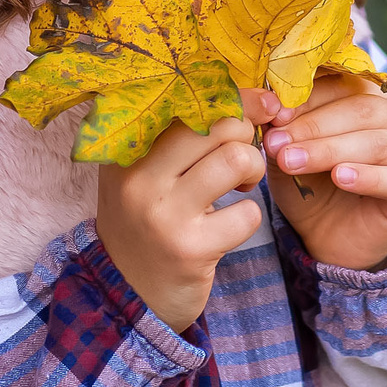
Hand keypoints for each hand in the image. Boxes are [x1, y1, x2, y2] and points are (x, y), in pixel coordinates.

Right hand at [93, 117, 266, 331]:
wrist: (126, 291)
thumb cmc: (145, 218)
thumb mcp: (142, 171)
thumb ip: (175, 134)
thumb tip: (246, 96)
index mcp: (125, 147)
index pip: (185, 99)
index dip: (233, 95)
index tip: (262, 102)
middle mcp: (138, 176)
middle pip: (216, 123)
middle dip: (246, 132)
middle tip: (241, 155)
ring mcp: (163, 213)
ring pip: (236, 159)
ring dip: (253, 169)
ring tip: (242, 183)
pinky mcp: (189, 248)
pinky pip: (247, 213)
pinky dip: (250, 216)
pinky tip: (231, 223)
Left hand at [246, 77, 386, 272]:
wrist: (331, 236)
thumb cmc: (313, 183)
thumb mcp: (291, 152)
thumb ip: (284, 130)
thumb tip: (268, 109)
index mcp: (371, 95)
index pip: (342, 83)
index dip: (307, 97)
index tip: (273, 115)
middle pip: (360, 109)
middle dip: (313, 126)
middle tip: (277, 143)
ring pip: (376, 142)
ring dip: (330, 151)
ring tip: (293, 162)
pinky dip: (368, 177)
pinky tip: (341, 178)